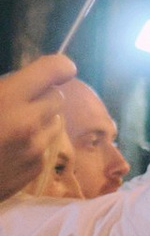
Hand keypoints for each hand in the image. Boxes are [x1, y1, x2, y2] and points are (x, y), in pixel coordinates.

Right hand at [0, 52, 70, 199]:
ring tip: (15, 126)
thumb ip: (4, 87)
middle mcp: (28, 122)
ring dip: (41, 119)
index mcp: (8, 98)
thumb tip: (20, 81)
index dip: (59, 66)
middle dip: (43, 95)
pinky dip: (35, 142)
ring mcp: (35, 148)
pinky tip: (12, 148)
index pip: (53, 70)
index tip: (59, 69)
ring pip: (55, 122)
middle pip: (57, 97)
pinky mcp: (36, 169)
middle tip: (22, 101)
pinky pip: (46, 146)